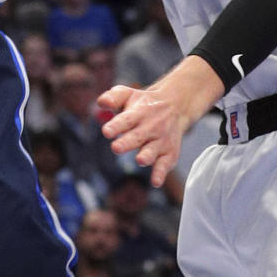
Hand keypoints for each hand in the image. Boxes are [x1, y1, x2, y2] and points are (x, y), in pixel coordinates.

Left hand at [99, 56, 218, 187]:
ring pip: (152, 151)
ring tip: (140, 160)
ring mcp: (160, 141)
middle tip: (115, 148)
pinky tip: (155, 182)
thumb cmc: (144, 103)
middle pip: (137, 136)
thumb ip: (113, 98)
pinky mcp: (169, 153)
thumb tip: (101, 103)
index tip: (106, 131)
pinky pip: (165, 164)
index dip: (116, 126)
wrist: (174, 105)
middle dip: (127, 143)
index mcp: (138, 113)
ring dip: (146, 156)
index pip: (126, 120)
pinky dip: (161, 173)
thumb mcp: (128, 94)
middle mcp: (150, 127)